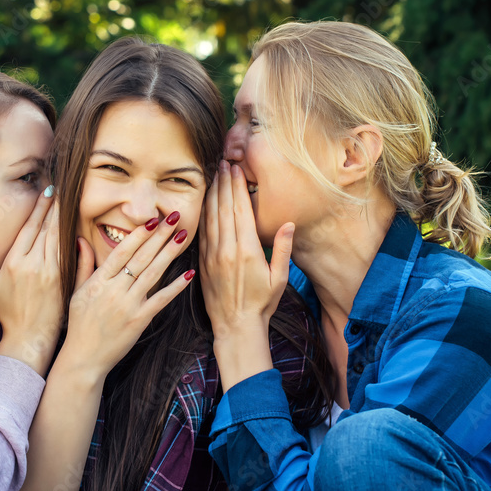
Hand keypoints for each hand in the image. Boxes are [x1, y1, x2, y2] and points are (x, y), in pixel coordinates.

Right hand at [0, 187, 62, 376]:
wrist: (30, 336)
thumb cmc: (7, 311)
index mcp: (14, 262)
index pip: (30, 227)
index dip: (40, 207)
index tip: (47, 190)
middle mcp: (34, 264)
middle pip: (47, 227)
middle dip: (55, 206)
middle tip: (63, 186)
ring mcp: (51, 271)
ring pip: (60, 237)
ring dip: (65, 217)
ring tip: (70, 199)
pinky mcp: (64, 279)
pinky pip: (69, 252)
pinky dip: (72, 236)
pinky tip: (76, 224)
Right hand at [57, 212, 194, 382]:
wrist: (83, 358)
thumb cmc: (79, 325)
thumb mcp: (76, 292)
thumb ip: (83, 265)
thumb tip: (81, 240)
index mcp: (99, 281)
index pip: (121, 251)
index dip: (138, 234)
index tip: (152, 220)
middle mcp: (114, 290)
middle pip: (141, 258)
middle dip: (159, 236)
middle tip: (174, 217)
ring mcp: (128, 305)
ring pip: (152, 273)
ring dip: (169, 253)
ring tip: (182, 236)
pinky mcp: (139, 320)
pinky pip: (161, 300)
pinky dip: (176, 286)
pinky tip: (188, 273)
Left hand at [199, 161, 293, 389]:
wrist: (236, 327)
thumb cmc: (261, 303)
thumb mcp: (279, 278)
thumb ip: (282, 249)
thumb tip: (288, 223)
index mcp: (248, 251)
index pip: (241, 210)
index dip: (238, 187)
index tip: (236, 169)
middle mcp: (227, 250)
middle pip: (224, 208)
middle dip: (223, 183)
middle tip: (223, 163)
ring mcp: (212, 256)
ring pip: (210, 217)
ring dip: (212, 194)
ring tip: (214, 174)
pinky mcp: (202, 263)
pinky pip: (202, 232)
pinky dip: (203, 213)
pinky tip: (204, 201)